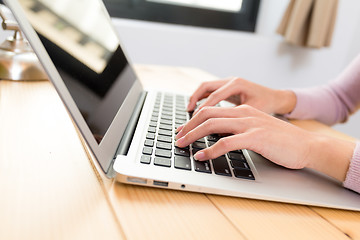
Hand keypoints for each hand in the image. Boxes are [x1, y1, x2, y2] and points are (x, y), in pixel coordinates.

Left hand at [176, 105, 354, 180]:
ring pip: (212, 125)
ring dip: (193, 135)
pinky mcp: (255, 137)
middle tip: (177, 137)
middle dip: (188, 126)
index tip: (183, 130)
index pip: (211, 110)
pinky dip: (210, 150)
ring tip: (182, 145)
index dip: (193, 120)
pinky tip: (201, 156)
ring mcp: (249, 124)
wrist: (307, 146)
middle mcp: (244, 113)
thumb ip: (237, 130)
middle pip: (207, 114)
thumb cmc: (281, 141)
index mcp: (243, 110)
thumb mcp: (255, 130)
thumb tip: (217, 137)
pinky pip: (226, 142)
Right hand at [187, 77, 295, 115]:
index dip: (202, 111)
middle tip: (186, 119)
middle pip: (205, 88)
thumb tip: (217, 134)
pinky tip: (197, 112)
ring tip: (188, 114)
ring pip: (205, 88)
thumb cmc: (267, 105)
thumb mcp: (253, 113)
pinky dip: (201, 100)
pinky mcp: (226, 87)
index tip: (194, 122)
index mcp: (237, 84)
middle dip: (193, 103)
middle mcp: (230, 80)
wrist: (277, 98)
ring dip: (195, 100)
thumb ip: (235, 121)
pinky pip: (209, 91)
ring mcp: (228, 82)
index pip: (214, 96)